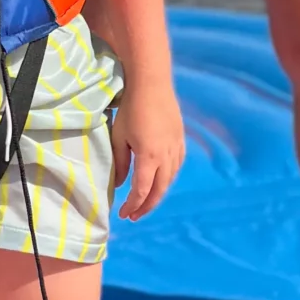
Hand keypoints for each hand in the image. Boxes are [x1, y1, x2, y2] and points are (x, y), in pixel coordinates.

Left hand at [111, 80, 184, 219]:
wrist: (152, 83)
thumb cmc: (131, 108)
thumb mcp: (119, 137)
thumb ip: (120, 163)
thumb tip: (120, 183)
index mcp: (149, 157)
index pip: (142, 191)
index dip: (133, 205)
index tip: (123, 214)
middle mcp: (166, 156)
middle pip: (159, 190)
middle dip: (146, 206)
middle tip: (134, 215)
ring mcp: (176, 147)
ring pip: (170, 180)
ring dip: (158, 194)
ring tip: (146, 202)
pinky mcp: (180, 139)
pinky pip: (177, 166)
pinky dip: (168, 178)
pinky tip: (161, 180)